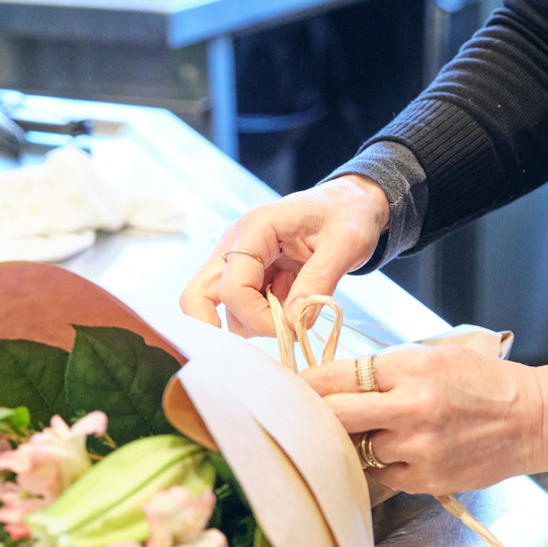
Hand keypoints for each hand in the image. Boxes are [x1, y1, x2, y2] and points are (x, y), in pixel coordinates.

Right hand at [179, 175, 389, 335]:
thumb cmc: (349, 215)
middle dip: (223, 329)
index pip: (232, 287)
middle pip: (197, 296)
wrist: (350, 204)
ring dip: (254, 322)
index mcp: (255, 227)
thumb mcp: (346, 243)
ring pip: (220, 309)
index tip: (293, 328)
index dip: (258, 318)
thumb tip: (293, 323)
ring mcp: (237, 260)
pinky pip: (240, 308)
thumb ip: (319, 281)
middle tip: (262, 342)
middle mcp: (235, 243)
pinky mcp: (247, 274)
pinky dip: (263, 317)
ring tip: (294, 308)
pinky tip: (290, 302)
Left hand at [301, 347, 547, 494]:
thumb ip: (382, 370)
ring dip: (352, 442)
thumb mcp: (431, 357)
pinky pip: (380, 475)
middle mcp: (411, 409)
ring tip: (365, 432)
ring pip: (354, 450)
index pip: (334, 376)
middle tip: (304, 415)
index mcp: (409, 368)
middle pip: (333, 416)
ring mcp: (417, 449)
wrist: (531, 419)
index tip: (293, 387)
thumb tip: (327, 383)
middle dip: (314, 415)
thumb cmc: (480, 382)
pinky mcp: (425, 480)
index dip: (305, 383)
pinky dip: (378, 465)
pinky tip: (393, 451)